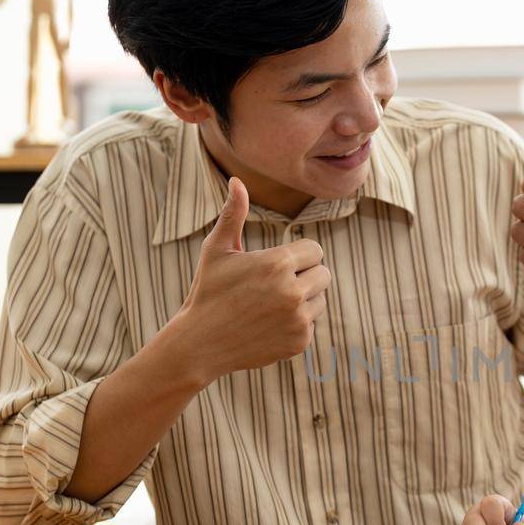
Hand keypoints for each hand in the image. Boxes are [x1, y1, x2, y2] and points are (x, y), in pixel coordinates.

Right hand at [170, 178, 330, 383]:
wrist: (199, 343)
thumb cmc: (207, 291)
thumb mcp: (216, 250)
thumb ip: (233, 214)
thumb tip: (237, 181)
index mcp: (277, 263)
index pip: (315, 250)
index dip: (298, 255)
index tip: (278, 264)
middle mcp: (292, 291)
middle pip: (324, 274)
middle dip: (304, 275)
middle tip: (275, 285)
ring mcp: (298, 319)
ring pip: (320, 299)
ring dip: (304, 299)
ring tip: (271, 304)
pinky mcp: (300, 341)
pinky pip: (312, 323)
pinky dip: (297, 323)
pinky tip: (269, 324)